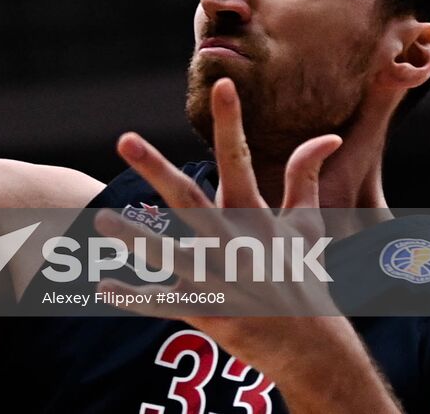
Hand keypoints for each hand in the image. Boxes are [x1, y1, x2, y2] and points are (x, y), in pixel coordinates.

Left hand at [93, 79, 346, 376]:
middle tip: (124, 138)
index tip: (223, 83)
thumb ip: (305, 176)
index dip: (233, 121)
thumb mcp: (308, 224)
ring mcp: (220, 279)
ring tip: (102, 219)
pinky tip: (102, 286)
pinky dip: (134, 297)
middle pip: (190, 200)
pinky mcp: (208, 311)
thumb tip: (327, 135)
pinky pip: (164, 303)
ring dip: (137, 239)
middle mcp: (235, 244)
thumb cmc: (302, 275)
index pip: (241, 159)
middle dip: (157, 170)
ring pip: (172, 255)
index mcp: (256, 217)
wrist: (313, 347)